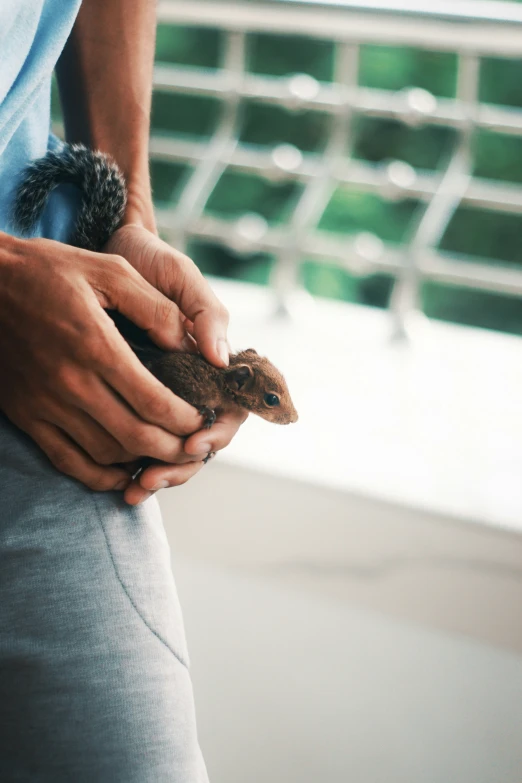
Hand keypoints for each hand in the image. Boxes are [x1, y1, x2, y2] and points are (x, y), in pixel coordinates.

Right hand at [0, 232, 204, 491]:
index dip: (186, 419)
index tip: (203, 419)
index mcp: (96, 345)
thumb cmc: (48, 271)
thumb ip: (154, 307)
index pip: (154, 402)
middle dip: (173, 448)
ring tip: (164, 453)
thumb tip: (189, 344)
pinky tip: (122, 473)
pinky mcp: (26, 415)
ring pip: (106, 453)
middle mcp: (70, 382)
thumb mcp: (108, 270)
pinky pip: (67, 461)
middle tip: (193, 446)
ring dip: (141, 461)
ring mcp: (45, 404)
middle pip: (136, 436)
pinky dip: (99, 476)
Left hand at [105, 225, 245, 504]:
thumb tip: (221, 359)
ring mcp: (163, 394)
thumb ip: (207, 313)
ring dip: (160, 474)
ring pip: (173, 450)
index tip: (193, 443)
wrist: (108, 251)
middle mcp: (193, 384)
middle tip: (152, 477)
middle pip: (203, 442)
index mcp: (214, 362)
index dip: (217, 434)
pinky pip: (140, 441)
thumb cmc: (152, 262)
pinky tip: (118, 479)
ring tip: (135, 488)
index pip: (231, 412)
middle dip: (182, 466)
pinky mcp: (130, 398)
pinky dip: (132, 464)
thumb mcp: (181, 277)